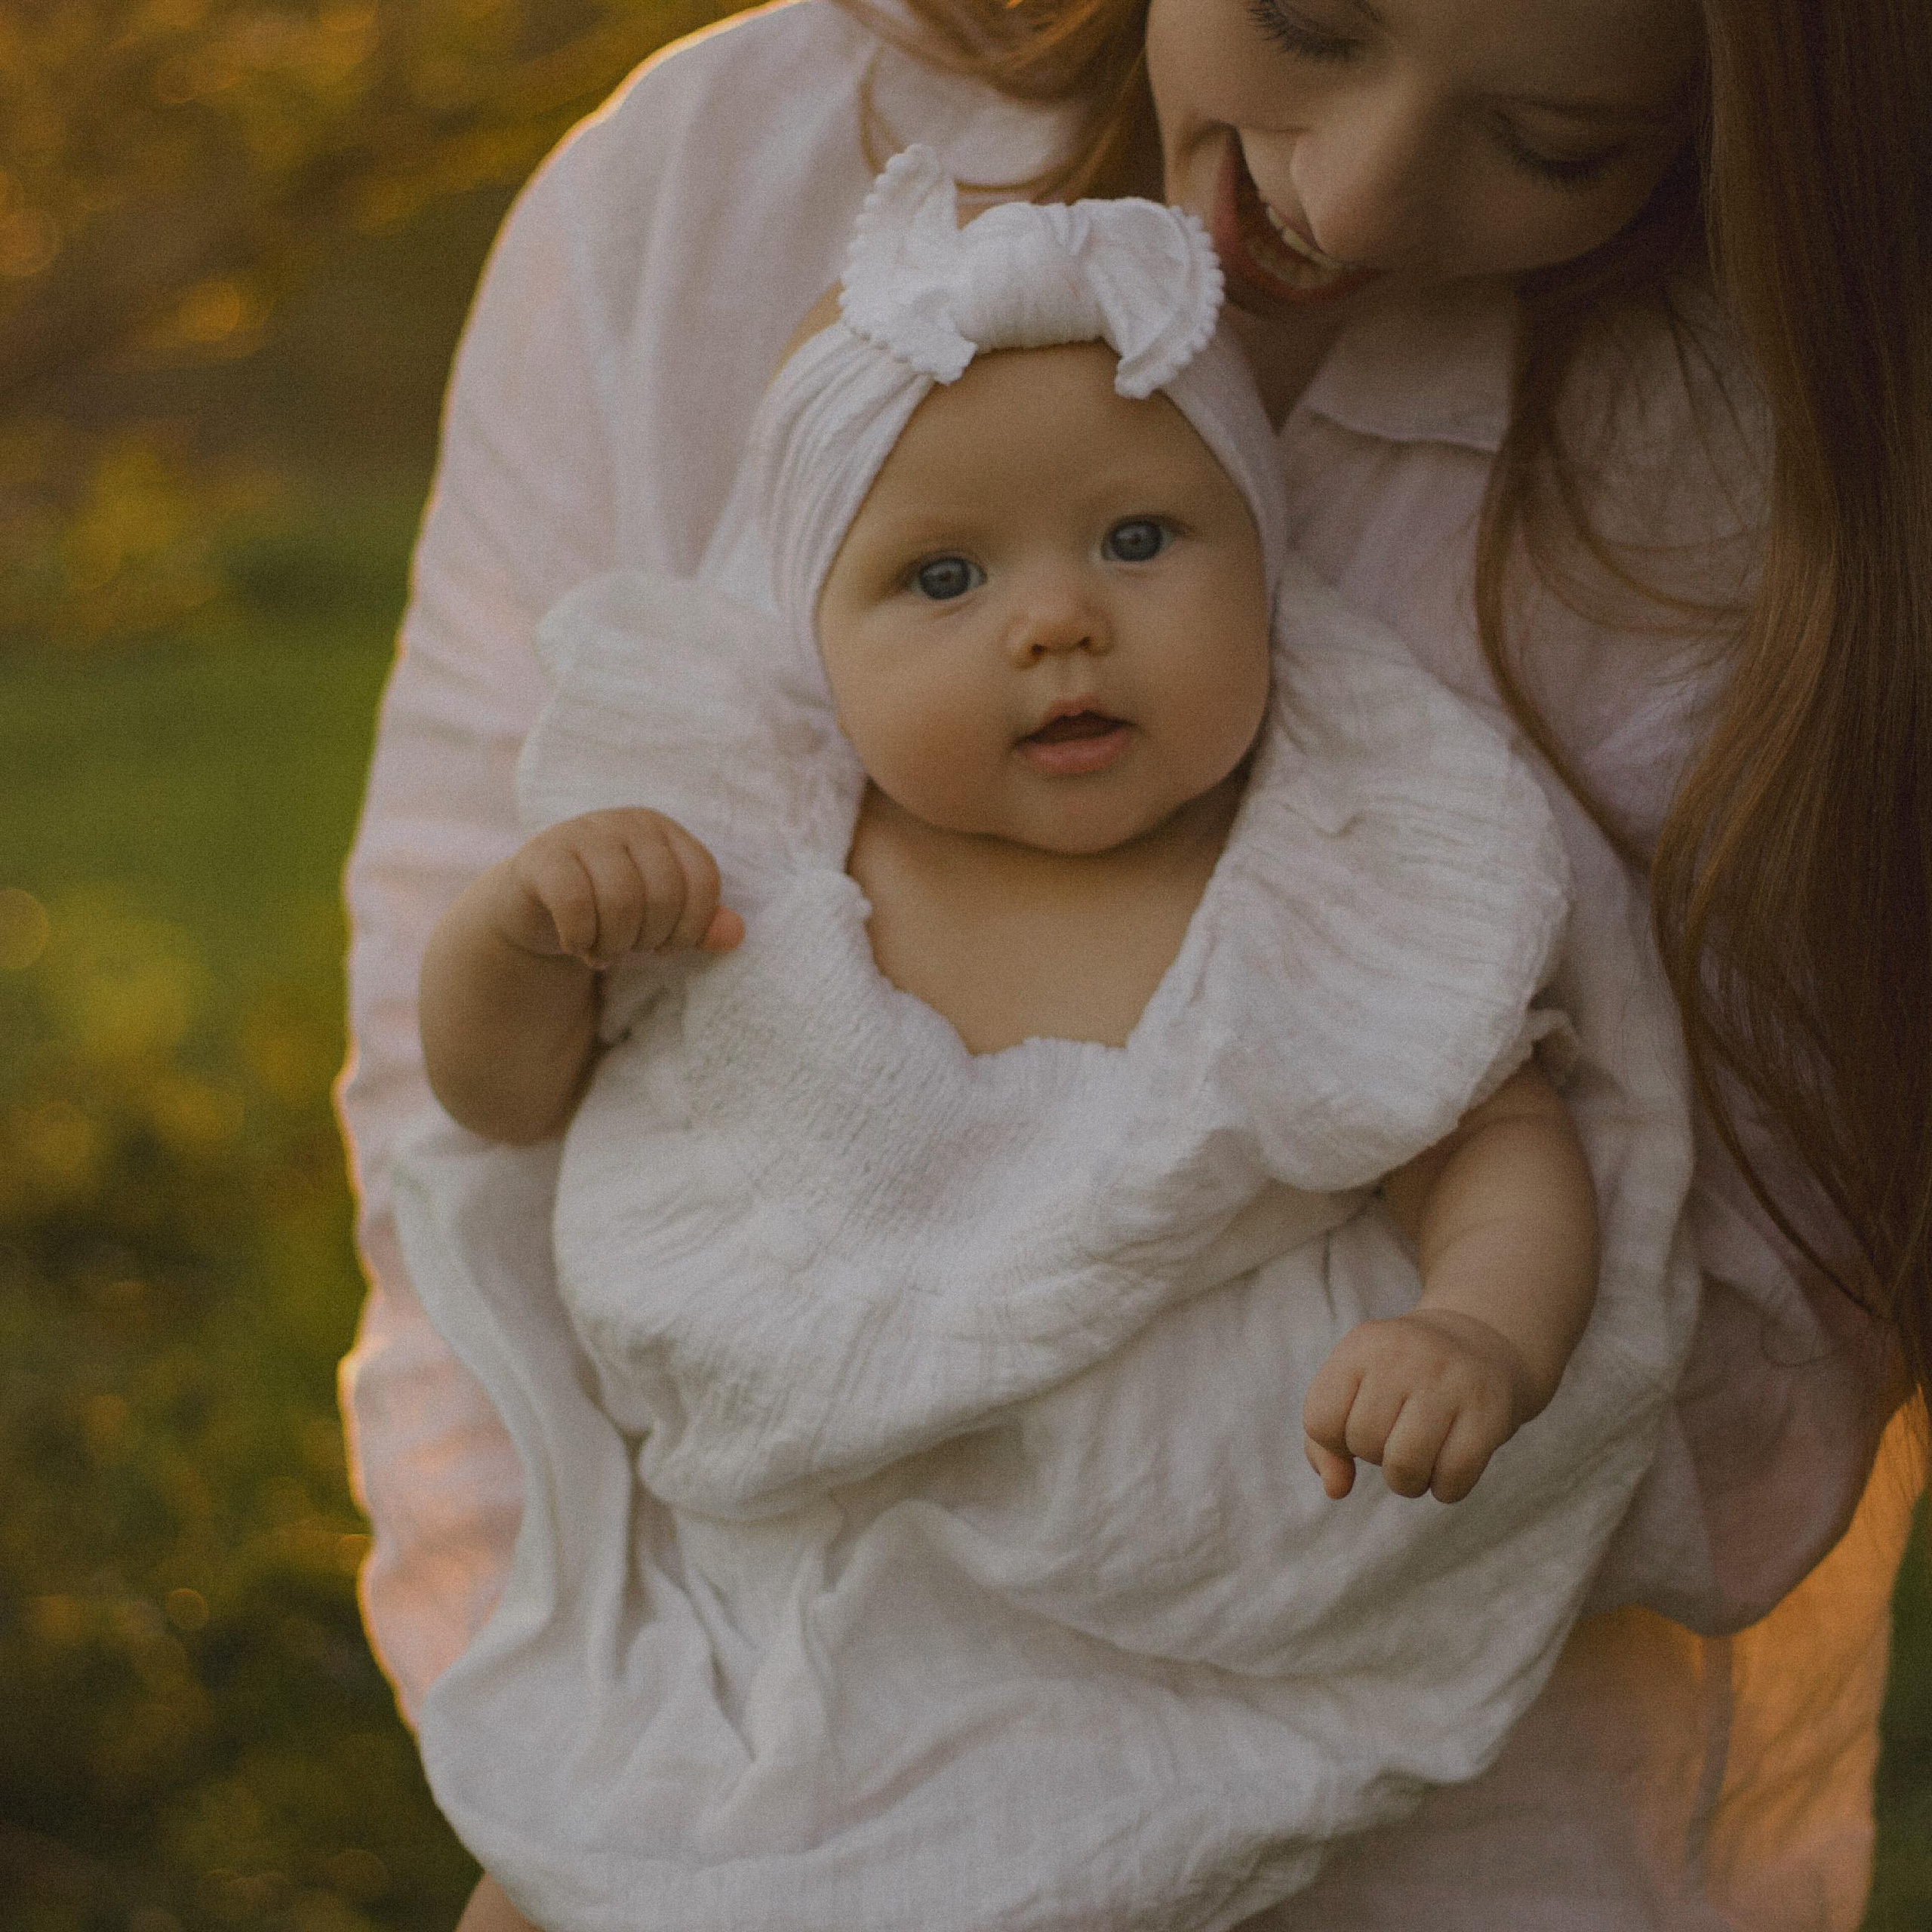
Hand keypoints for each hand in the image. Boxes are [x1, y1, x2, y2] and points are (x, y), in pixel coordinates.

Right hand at [490, 808, 743, 966]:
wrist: (532, 903)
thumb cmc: (605, 907)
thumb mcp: (657, 915)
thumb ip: (698, 923)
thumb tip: (735, 934)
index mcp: (663, 830)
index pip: (703, 879)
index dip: (692, 927)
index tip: (667, 946)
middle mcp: (627, 822)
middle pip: (664, 894)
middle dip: (648, 939)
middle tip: (628, 949)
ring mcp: (583, 832)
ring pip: (621, 900)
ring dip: (614, 943)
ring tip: (603, 950)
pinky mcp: (543, 855)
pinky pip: (574, 904)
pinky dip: (580, 938)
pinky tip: (576, 945)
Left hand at [1302, 1309, 1532, 1503]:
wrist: (1479, 1342)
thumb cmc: (1401, 1378)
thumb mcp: (1353, 1387)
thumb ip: (1324, 1441)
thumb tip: (1336, 1489)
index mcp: (1362, 1346)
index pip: (1321, 1419)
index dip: (1335, 1441)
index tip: (1357, 1427)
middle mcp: (1404, 1356)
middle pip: (1364, 1444)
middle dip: (1375, 1457)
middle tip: (1396, 1437)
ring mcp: (1450, 1381)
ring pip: (1405, 1466)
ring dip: (1407, 1481)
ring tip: (1418, 1461)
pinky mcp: (1489, 1412)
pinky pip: (1453, 1478)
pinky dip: (1446, 1489)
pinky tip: (1448, 1468)